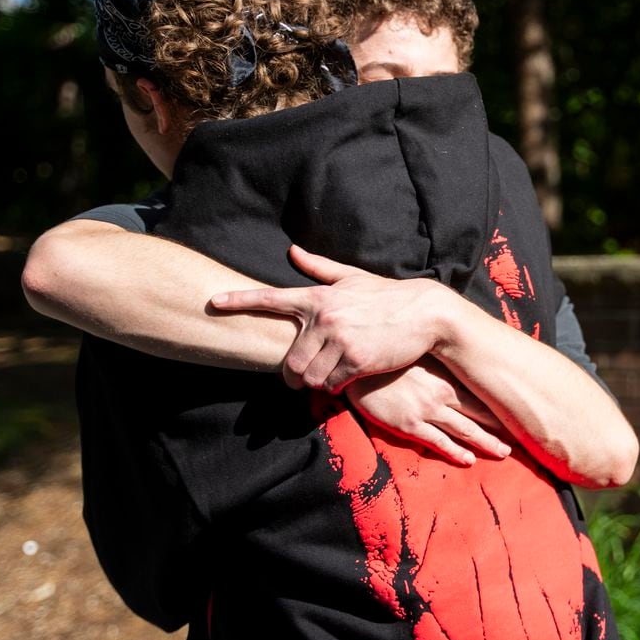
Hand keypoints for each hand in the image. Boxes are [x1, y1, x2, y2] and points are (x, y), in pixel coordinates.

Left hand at [209, 245, 464, 390]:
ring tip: (328, 378)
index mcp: (319, 297)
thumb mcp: (353, 278)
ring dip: (315, 383)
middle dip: (291, 376)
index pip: (270, 298)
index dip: (239, 301)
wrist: (426, 312)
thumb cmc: (389, 295)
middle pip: (288, 361)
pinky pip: (331, 384)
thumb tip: (293, 251)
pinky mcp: (357, 360)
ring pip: (308, 376)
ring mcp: (340, 340)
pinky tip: (345, 380)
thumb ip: (320, 269)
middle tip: (298, 380)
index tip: (213, 302)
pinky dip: (335, 387)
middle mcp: (324, 318)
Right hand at [347, 358, 509, 465]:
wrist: (359, 362)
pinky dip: (455, 452)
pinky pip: (438, 443)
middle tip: (520, 437)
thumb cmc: (388, 353)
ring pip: (465, 431)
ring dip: (486, 443)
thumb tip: (455, 353)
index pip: (481, 391)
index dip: (500, 403)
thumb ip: (438, 358)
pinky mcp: (409, 424)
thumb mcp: (418, 351)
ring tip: (504, 452)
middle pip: (481, 413)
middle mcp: (442, 393)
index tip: (518, 410)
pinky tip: (468, 460)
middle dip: (501, 426)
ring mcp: (427, 410)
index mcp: (446, 374)